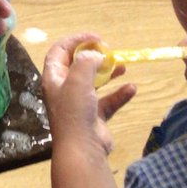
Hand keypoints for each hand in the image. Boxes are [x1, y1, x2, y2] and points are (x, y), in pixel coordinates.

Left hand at [42, 33, 136, 154]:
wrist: (82, 149)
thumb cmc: (75, 111)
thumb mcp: (78, 79)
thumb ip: (86, 62)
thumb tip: (95, 55)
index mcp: (54, 78)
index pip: (60, 51)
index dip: (75, 41)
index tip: (95, 38)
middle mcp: (64, 89)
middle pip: (78, 66)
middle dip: (94, 56)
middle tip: (110, 51)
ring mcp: (79, 104)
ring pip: (95, 83)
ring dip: (109, 73)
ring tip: (123, 66)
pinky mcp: (94, 118)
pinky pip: (108, 102)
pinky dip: (119, 94)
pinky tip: (132, 88)